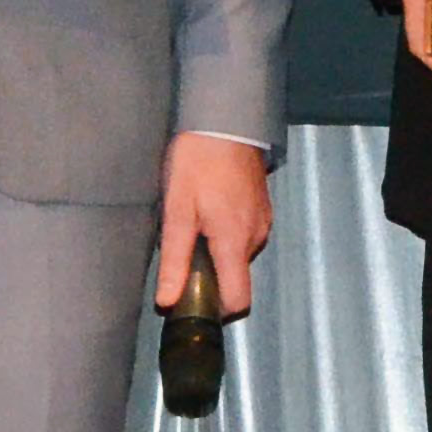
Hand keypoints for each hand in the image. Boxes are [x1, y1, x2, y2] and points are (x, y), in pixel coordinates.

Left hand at [151, 130, 273, 315]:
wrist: (224, 121)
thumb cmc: (197, 162)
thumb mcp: (177, 211)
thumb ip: (174, 259)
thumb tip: (168, 301)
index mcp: (234, 243)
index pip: (239, 301)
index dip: (218, 310)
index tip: (193, 301)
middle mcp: (255, 237)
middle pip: (235, 278)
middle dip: (210, 274)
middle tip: (182, 249)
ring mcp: (263, 222)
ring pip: (238, 256)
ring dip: (216, 251)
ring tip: (194, 223)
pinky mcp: (262, 209)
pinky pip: (244, 237)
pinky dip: (226, 235)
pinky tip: (208, 210)